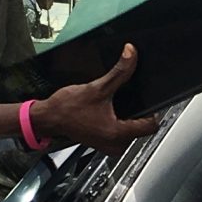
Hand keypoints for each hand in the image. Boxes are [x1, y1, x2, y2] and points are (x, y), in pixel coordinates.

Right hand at [30, 46, 156, 151]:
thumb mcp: (98, 87)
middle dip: (137, 113)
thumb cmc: (67, 108)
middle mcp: (115, 145)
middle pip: (141, 128)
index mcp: (117, 134)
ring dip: (127, 118)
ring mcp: (109, 146)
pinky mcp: (103, 144)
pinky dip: (117, 122)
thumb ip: (119, 71)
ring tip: (115, 106)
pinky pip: (119, 134)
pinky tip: (108, 111)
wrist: (48, 117)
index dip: (152, 111)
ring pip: (130, 131)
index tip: (147, 101)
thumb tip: (131, 54)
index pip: (151, 126)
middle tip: (127, 100)